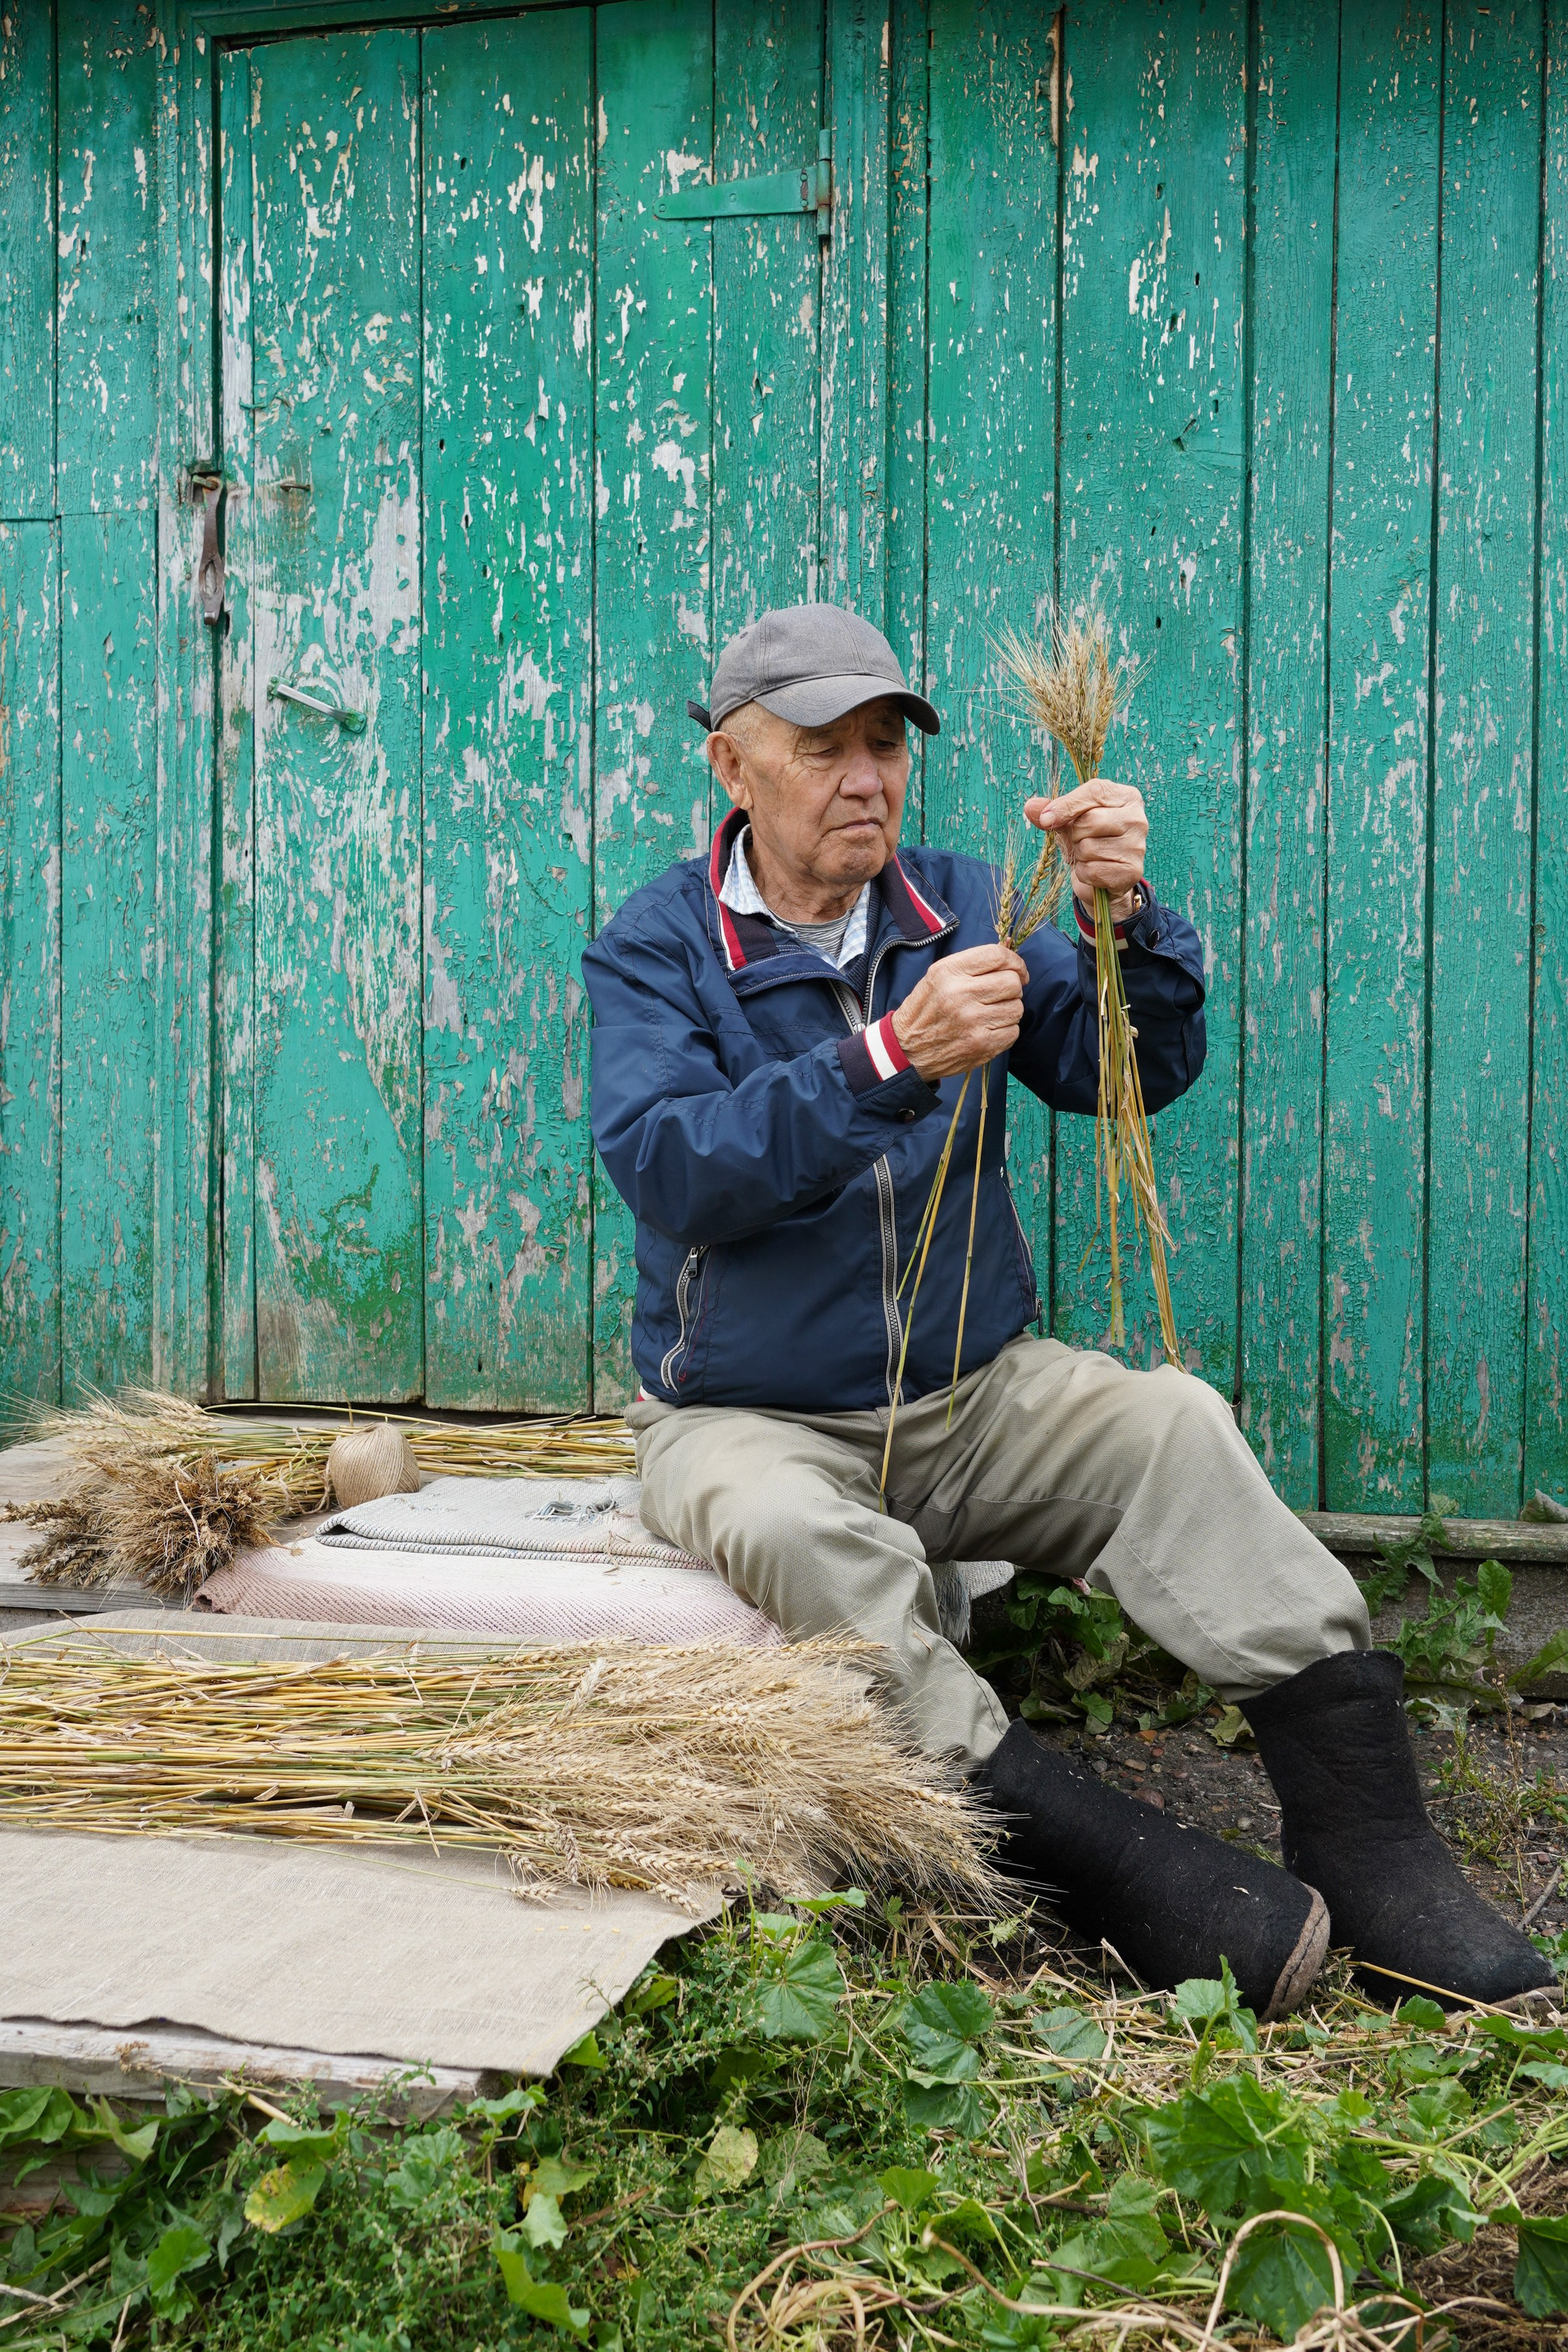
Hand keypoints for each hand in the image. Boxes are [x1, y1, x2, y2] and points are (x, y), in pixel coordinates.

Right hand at [890, 944, 1028, 1080]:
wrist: (907, 1049)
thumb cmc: (926, 1009)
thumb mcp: (938, 976)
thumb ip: (971, 965)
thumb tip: (1011, 961)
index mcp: (949, 972)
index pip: (997, 956)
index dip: (1015, 962)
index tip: (1017, 971)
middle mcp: (960, 994)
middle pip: (1012, 982)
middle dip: (1013, 987)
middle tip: (1001, 995)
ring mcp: (972, 1021)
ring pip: (1016, 1008)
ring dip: (1009, 1010)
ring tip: (991, 1014)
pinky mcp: (981, 1045)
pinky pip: (1013, 1031)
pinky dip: (1006, 1031)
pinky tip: (989, 1030)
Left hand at [1024, 778, 1147, 921]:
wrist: (1102, 877)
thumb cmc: (1087, 840)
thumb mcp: (1068, 820)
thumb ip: (1049, 810)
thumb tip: (1030, 806)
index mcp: (1126, 797)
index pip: (1095, 791)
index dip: (1066, 805)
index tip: (1046, 819)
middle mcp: (1137, 819)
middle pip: (1091, 820)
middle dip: (1074, 834)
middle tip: (1079, 840)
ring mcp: (1138, 846)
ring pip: (1089, 847)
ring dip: (1079, 855)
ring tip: (1088, 855)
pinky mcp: (1132, 871)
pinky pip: (1092, 870)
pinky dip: (1084, 873)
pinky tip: (1094, 870)